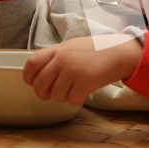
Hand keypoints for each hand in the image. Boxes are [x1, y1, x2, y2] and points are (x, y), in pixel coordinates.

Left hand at [23, 35, 142, 104]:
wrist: (119, 52)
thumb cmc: (96, 51)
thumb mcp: (72, 47)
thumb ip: (55, 57)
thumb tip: (38, 74)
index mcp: (58, 49)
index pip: (31, 64)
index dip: (29, 77)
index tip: (34, 83)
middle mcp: (63, 59)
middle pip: (40, 84)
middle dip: (45, 93)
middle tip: (55, 92)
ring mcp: (74, 70)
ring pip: (56, 96)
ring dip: (64, 96)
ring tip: (75, 87)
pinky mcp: (86, 81)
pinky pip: (72, 100)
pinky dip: (78, 99)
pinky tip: (85, 90)